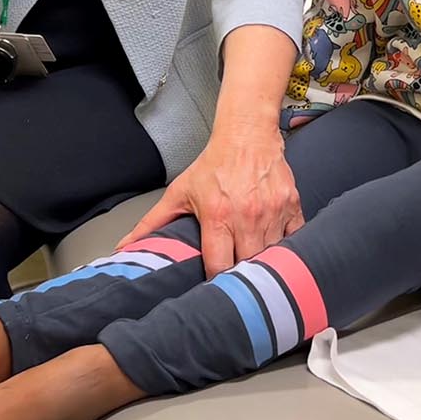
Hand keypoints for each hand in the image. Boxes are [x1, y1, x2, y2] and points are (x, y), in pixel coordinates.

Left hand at [118, 127, 303, 278]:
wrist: (247, 133)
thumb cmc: (215, 163)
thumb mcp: (180, 192)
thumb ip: (152, 223)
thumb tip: (126, 246)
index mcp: (218, 216)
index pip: (219, 266)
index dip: (216, 280)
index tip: (213, 285)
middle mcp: (247, 216)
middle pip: (248, 265)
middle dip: (241, 274)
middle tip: (235, 279)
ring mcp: (272, 211)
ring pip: (273, 255)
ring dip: (263, 262)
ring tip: (254, 264)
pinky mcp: (292, 205)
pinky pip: (294, 239)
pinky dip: (287, 246)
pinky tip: (276, 246)